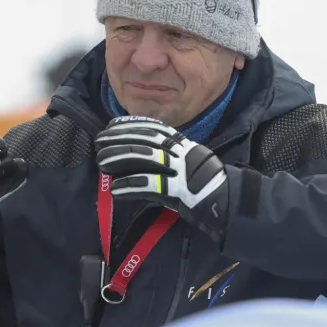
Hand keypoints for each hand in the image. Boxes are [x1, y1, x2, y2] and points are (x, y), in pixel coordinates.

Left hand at [94, 116, 228, 243]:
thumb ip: (169, 154)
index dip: (131, 125)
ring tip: (102, 161)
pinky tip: (117, 189)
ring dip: (121, 157)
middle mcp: (181, 152)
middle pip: (147, 139)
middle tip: (99, 141)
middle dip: (120, 138)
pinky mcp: (179, 190)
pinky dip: (132, 185)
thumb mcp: (188, 161)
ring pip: (147, 157)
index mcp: (183, 144)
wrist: (227, 202)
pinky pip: (152, 185)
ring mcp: (180, 170)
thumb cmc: (205, 184)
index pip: (153, 128)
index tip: (112, 124)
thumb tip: (140, 151)